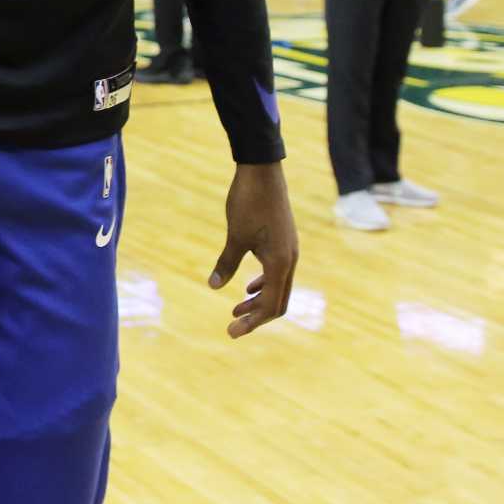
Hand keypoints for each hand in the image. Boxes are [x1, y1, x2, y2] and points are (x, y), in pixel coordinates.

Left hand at [208, 161, 298, 338]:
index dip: (252, 322)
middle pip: (278, 301)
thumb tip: (213, 286)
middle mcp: (290, 259)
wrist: (262, 170)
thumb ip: (226, 263)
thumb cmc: (248, 202)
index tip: (231, 332)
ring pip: (278, 287)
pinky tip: (246, 286)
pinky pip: (277, 272)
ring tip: (235, 309)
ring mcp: (289, 250)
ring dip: (258, 301)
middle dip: (255, 317)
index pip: (271, 305)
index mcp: (280, 262)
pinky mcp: (283, 241)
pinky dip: (263, 283)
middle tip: (231, 327)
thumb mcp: (235, 235)